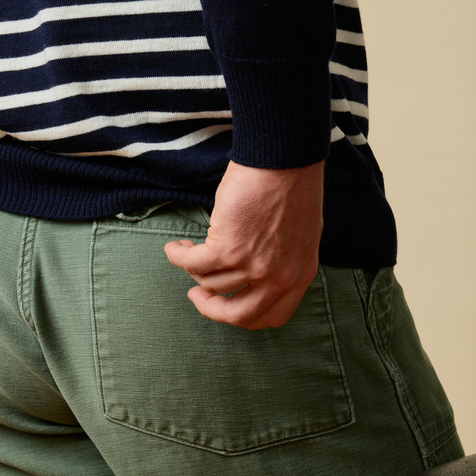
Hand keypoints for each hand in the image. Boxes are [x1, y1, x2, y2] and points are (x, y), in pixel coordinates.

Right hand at [164, 159, 323, 328]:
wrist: (284, 159)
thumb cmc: (293, 184)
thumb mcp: (300, 234)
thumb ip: (283, 258)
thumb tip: (257, 269)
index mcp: (299, 275)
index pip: (272, 316)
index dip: (245, 316)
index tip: (228, 304)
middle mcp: (277, 277)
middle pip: (239, 314)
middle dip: (212, 308)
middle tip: (197, 295)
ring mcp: (252, 266)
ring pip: (210, 283)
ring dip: (192, 269)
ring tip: (186, 250)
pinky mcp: (227, 249)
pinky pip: (192, 263)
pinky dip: (178, 257)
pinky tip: (175, 247)